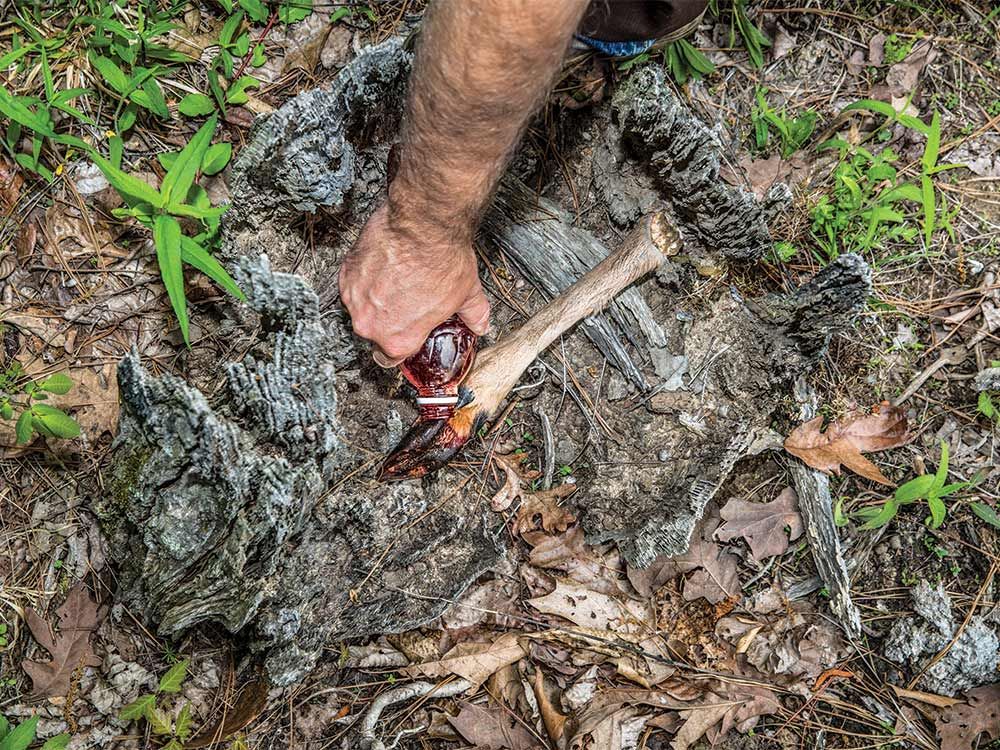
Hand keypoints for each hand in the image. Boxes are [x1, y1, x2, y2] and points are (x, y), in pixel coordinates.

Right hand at [338, 202, 490, 365]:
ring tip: (398, 279)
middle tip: (406, 300)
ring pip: (362, 307)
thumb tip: (481, 323)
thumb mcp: (467, 295)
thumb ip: (473, 316)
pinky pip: (354, 283)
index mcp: (398, 340)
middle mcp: (371, 324)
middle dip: (389, 318)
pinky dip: (367, 277)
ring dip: (376, 297)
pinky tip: (386, 267)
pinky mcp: (347, 272)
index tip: (405, 335)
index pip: (390, 359)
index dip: (400, 347)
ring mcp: (355, 298)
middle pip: (375, 332)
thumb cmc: (442, 259)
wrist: (424, 223)